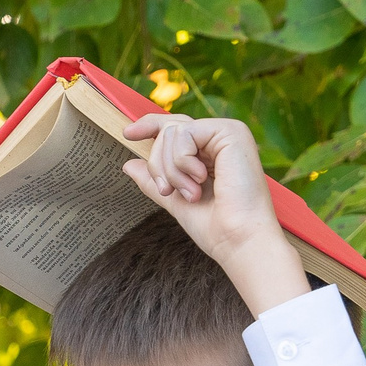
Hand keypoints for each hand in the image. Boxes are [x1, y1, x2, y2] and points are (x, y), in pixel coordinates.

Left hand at [118, 114, 308, 316]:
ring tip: (191, 193)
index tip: (128, 135)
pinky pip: (185, 133)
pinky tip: (200, 180)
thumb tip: (129, 164)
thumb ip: (154, 181)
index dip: (149, 125)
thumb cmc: (215, 227)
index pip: (175, 127)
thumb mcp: (175, 200)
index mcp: (211, 151)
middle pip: (168, 130)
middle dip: (158, 164)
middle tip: (167, 192)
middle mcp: (220, 137)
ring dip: (172, 170)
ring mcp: (227, 132)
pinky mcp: (231, 131)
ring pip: (173, 132)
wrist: (238, 240)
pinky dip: (182, 161)